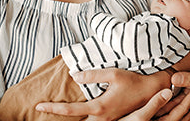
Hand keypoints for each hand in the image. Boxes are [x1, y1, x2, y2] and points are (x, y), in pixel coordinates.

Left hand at [34, 68, 163, 119]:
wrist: (151, 92)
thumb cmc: (132, 81)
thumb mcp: (113, 74)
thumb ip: (92, 75)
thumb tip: (74, 76)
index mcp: (99, 107)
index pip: (70, 110)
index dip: (53, 108)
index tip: (39, 105)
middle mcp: (100, 118)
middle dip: (58, 118)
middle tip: (42, 111)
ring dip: (70, 119)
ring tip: (55, 112)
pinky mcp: (109, 119)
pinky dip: (80, 118)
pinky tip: (75, 115)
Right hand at [122, 87, 189, 120]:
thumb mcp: (139, 116)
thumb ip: (154, 104)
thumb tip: (169, 91)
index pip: (180, 111)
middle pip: (181, 113)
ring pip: (176, 113)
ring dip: (185, 103)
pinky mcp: (150, 120)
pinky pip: (168, 113)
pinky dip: (175, 106)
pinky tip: (174, 99)